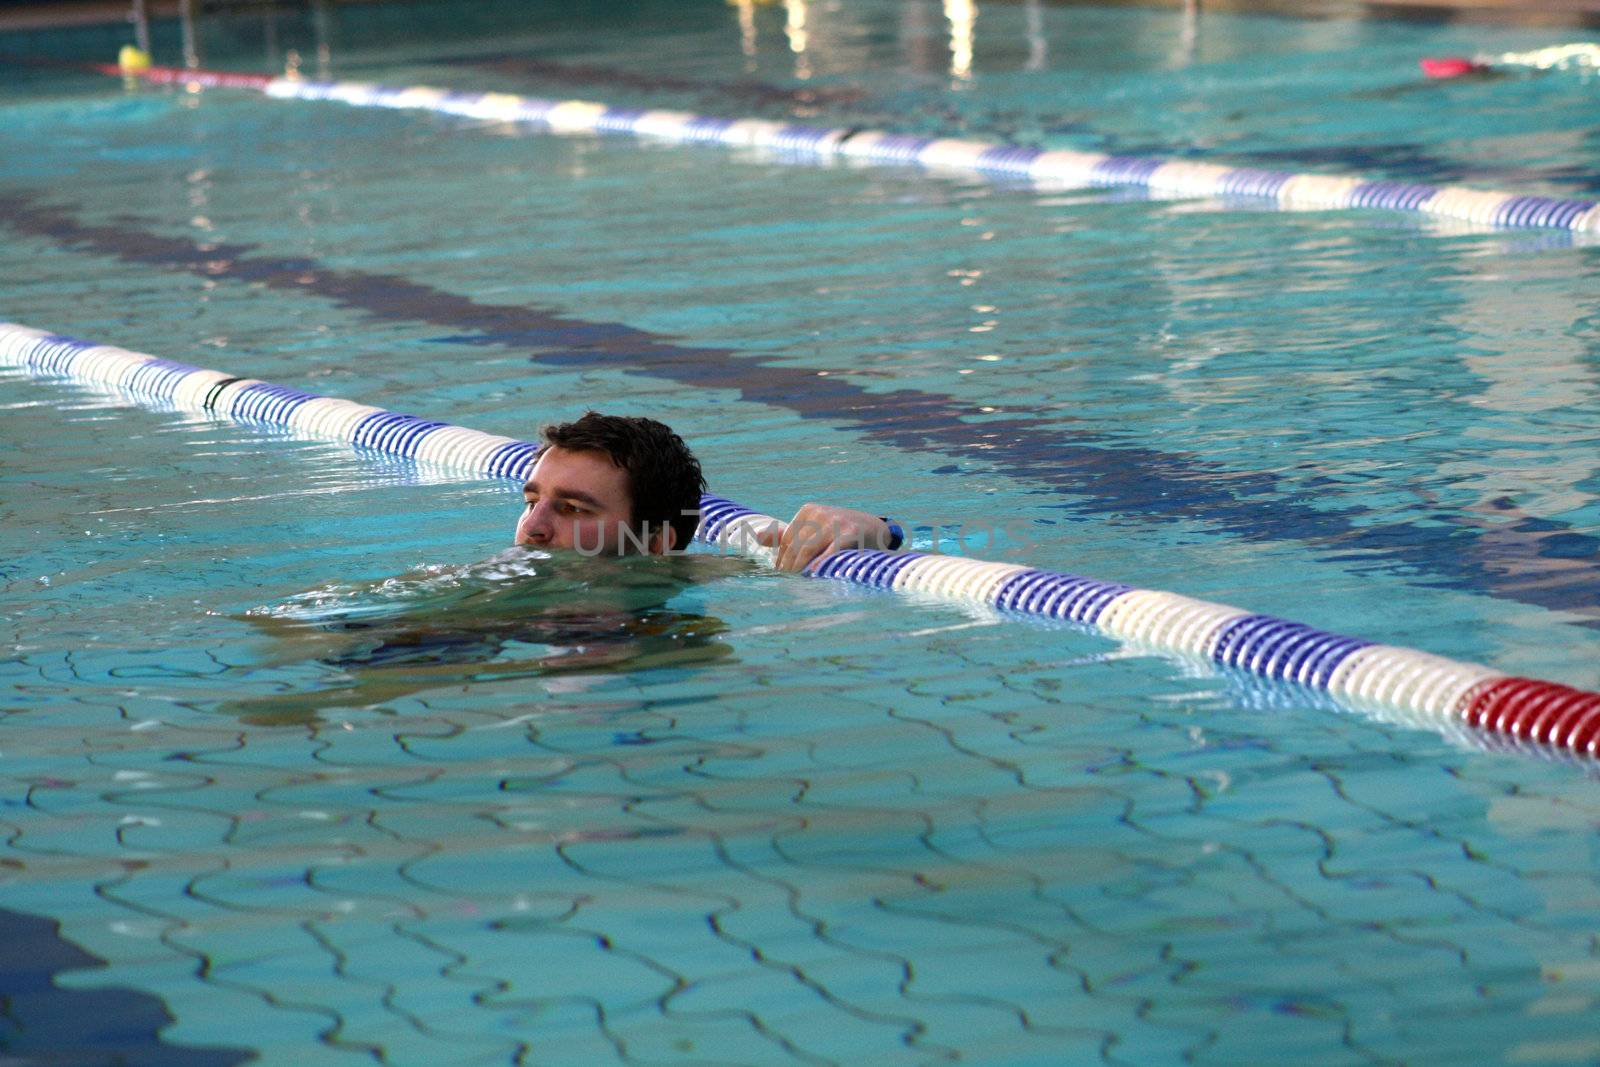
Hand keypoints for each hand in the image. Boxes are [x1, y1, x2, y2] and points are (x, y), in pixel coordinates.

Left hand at [756, 502, 897, 572]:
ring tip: (795, 584)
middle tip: (784, 583)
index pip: (787, 539)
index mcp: (809, 511)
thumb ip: (786, 534)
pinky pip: (829, 552)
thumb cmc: (839, 532)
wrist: (875, 529)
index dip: (782, 559)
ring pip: (807, 549)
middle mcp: (820, 513)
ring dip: (798, 568)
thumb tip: (757, 537)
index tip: (780, 575)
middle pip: (795, 545)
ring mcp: (835, 522)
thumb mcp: (814, 529)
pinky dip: (819, 564)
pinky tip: (812, 575)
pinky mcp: (849, 533)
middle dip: (788, 566)